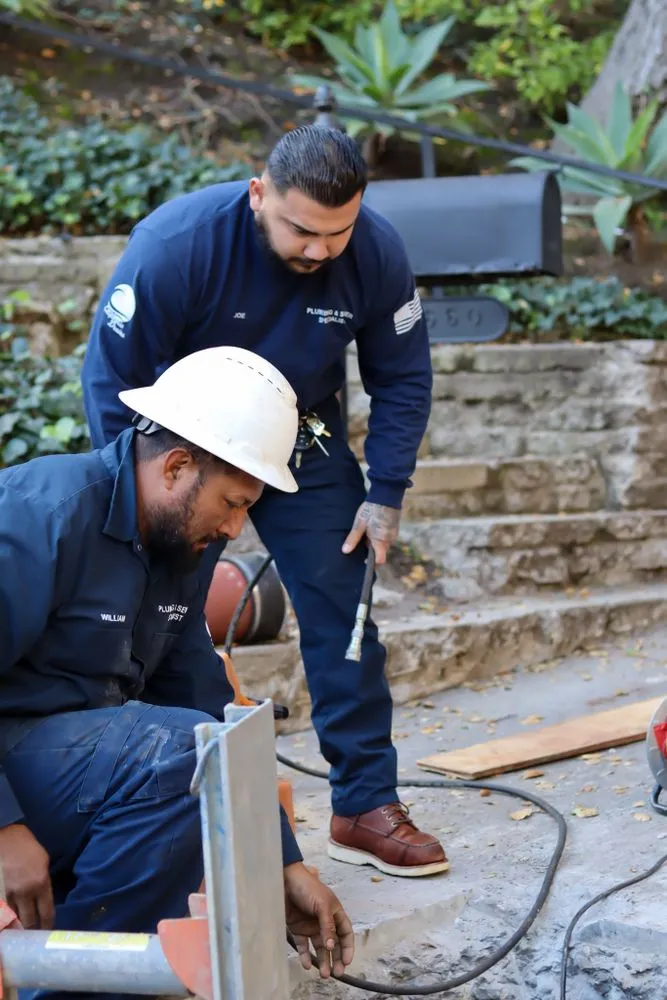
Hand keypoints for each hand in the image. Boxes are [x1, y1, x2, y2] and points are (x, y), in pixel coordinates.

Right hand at [0, 824, 53, 928]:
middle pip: (30, 920)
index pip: (47, 911)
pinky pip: (8, 910)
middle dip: (33, 929)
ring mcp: (13, 893)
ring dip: (21, 924)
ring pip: (17, 918)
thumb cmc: (30, 848)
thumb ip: (45, 881)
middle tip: (37, 933)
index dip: (48, 924)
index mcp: (42, 883)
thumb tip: (44, 896)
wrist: (8, 840)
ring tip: (25, 930)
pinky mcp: (3, 892)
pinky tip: (15, 919)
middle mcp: (27, 891)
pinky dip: (12, 916)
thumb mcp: (44, 862)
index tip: (49, 930)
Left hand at [283, 862, 353, 978]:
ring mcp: (311, 926)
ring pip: (320, 947)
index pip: (345, 933)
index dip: (348, 947)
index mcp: (335, 912)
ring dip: (323, 961)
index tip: (347, 962)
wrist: (284, 881)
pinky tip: (307, 965)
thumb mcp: (322, 904)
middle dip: (337, 959)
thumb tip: (332, 946)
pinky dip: (305, 956)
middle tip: (336, 974)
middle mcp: (324, 921)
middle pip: (334, 944)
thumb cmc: (307, 888)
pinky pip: (303, 946)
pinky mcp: (298, 929)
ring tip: (324, 975)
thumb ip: (328, 925)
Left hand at [342, 500, 400, 565]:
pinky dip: (382, 534)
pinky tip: (375, 525)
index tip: (364, 559)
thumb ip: (353, 538)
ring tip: (368, 530)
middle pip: (381, 551)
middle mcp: (390, 539)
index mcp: (381, 541)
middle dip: (373, 548)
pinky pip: (388, 536)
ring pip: (385, 543)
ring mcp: (394, 533)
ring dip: (377, 541)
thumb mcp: (359, 524)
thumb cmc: (371, 510)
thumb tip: (345, 551)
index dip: (372, 562)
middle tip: (363, 539)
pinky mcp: (396, 526)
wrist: (386, 494)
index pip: (380, 560)